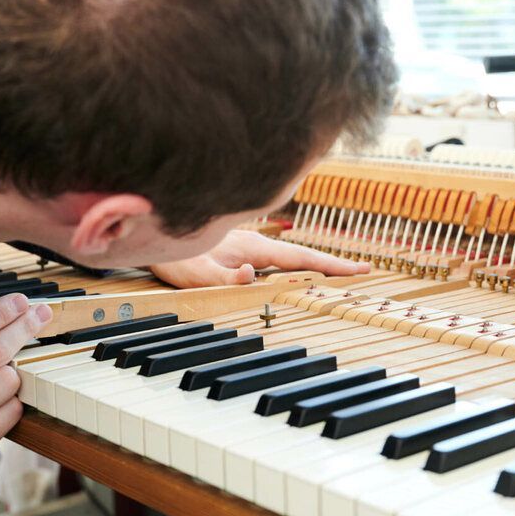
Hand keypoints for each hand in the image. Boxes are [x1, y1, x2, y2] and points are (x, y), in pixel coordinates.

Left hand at [149, 229, 370, 287]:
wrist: (151, 237)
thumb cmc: (173, 255)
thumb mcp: (196, 273)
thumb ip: (224, 278)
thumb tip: (252, 276)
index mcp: (253, 248)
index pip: (301, 258)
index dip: (331, 265)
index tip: (361, 270)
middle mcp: (255, 244)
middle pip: (302, 255)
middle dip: (332, 264)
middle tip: (363, 271)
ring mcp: (248, 245)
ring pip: (289, 255)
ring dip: (315, 264)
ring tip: (340, 273)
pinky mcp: (239, 249)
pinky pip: (275, 258)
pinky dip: (295, 264)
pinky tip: (300, 271)